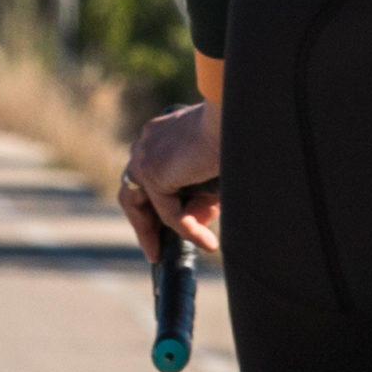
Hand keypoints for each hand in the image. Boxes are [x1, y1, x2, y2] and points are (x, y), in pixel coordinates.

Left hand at [120, 98, 223, 253]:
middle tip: (155, 247)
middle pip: (134, 191)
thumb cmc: (234, 135)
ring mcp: (146, 157)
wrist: (237, 117)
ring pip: (146, 205)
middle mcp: (147, 143)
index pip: (146, 174)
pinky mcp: (153, 173)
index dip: (153, 203)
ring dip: (159, 231)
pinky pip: (169, 213)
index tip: (162, 223)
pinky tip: (209, 242)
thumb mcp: (212, 169)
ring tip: (167, 254)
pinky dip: (189, 230)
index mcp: (160, 134)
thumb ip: (200, 192)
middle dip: (145, 223)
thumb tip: (199, 218)